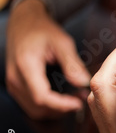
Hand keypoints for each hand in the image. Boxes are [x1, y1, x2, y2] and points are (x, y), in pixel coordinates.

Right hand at [6, 0, 90, 118]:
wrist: (24, 23)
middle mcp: (16, 78)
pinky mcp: (16, 86)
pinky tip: (64, 98)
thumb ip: (72, 64)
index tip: (79, 103)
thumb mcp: (62, 42)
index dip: (61, 104)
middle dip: (62, 108)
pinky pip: (31, 105)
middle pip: (38, 107)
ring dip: (56, 110)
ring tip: (76, 98)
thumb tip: (84, 83)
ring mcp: (13, 84)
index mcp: (26, 66)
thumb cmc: (43, 30)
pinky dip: (49, 107)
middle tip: (82, 99)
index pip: (42, 96)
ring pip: (35, 110)